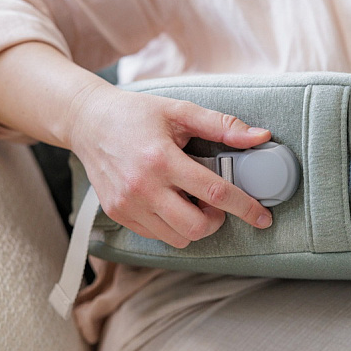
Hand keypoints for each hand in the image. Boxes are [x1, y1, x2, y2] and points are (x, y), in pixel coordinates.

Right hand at [69, 82, 273, 247]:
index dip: (244, 207)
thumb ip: (222, 125)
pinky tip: (170, 202)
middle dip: (216, 220)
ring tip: (190, 200)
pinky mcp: (117, 214)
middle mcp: (142, 187)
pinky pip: (156, 236)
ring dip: (194, 226)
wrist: (88, 122)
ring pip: (177, 238)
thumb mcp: (180, 111)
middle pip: (195, 228)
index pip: (214, 192)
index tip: (263, 217)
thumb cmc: (136, 115)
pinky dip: (171, 226)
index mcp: (161, 159)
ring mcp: (127, 204)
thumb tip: (260, 137)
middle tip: (215, 203)